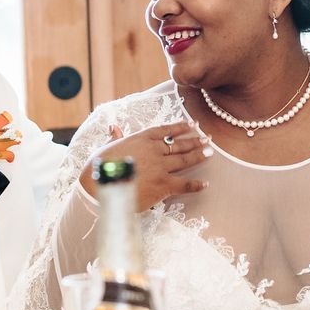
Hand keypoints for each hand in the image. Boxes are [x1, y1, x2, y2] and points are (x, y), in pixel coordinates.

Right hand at [85, 119, 209, 210]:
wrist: (100, 186)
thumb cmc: (100, 167)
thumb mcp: (107, 148)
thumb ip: (116, 138)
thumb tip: (114, 127)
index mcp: (141, 138)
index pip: (166, 130)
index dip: (181, 126)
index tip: (193, 123)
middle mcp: (154, 150)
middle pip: (179, 144)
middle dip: (195, 141)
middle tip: (208, 138)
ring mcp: (161, 167)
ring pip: (185, 160)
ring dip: (198, 156)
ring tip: (209, 153)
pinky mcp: (164, 185)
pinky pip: (184, 184)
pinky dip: (196, 185)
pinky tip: (205, 184)